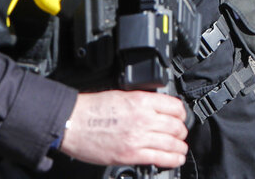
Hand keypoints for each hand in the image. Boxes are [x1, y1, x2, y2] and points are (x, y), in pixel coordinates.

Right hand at [60, 90, 186, 167]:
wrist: (73, 123)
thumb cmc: (92, 109)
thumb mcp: (122, 95)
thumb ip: (142, 101)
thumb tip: (157, 108)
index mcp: (141, 101)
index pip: (175, 107)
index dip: (181, 113)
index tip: (181, 116)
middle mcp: (143, 119)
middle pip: (176, 126)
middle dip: (181, 131)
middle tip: (181, 133)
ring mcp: (138, 138)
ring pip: (172, 143)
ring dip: (180, 147)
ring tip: (181, 148)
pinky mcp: (131, 155)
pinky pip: (160, 158)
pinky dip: (172, 159)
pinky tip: (176, 158)